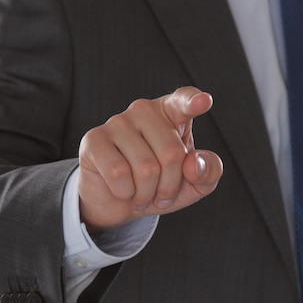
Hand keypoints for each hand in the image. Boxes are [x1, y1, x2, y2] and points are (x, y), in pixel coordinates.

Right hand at [78, 87, 222, 232]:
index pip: (184, 101)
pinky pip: (118, 173)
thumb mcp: (194, 184)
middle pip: (171, 153)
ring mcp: (117, 121)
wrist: (119, 201)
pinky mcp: (94, 139)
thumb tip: (194, 164)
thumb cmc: (161, 184)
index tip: (204, 102)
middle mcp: (145, 109)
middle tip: (161, 193)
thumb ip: (208, 171)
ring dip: (147, 193)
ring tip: (141, 193)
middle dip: (170, 186)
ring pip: (145, 168)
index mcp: (172, 112)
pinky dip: (125, 192)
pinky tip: (122, 190)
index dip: (193, 102)